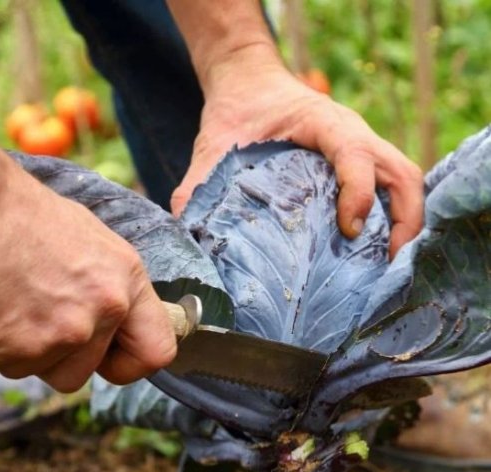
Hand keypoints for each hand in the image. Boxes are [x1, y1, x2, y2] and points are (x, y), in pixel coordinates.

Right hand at [0, 142, 176, 392]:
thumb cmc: (17, 213)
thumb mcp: (84, 240)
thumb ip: (102, 287)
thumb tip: (101, 316)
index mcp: (125, 280)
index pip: (156, 351)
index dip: (124, 363)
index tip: (104, 360)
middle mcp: (101, 310)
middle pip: (78, 374)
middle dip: (46, 356)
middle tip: (22, 314)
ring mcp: (62, 333)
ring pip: (32, 371)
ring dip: (8, 348)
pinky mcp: (18, 347)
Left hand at [172, 44, 423, 257]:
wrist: (248, 86)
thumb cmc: (235, 115)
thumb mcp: (212, 145)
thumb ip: (197, 183)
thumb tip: (185, 226)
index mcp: (321, 122)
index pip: (354, 152)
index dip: (358, 191)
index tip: (349, 228)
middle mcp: (352, 133)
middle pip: (401, 171)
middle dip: (403, 218)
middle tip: (386, 262)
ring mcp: (363, 146)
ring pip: (406, 179)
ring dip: (407, 221)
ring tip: (390, 264)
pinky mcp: (362, 161)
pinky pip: (394, 186)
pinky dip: (397, 217)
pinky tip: (379, 251)